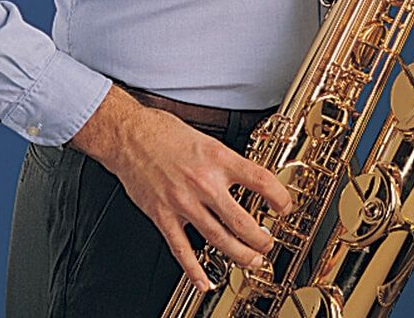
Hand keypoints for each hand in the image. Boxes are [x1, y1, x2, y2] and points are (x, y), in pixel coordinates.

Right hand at [69, 86, 293, 292]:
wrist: (129, 135)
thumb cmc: (164, 133)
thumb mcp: (206, 139)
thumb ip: (227, 161)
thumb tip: (249, 180)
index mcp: (218, 158)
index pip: (261, 181)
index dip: (280, 198)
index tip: (285, 207)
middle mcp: (203, 182)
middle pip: (243, 221)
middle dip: (262, 239)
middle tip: (268, 243)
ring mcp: (183, 202)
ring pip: (219, 239)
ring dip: (240, 255)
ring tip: (253, 260)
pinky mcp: (163, 216)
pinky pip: (182, 249)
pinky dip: (195, 269)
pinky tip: (205, 280)